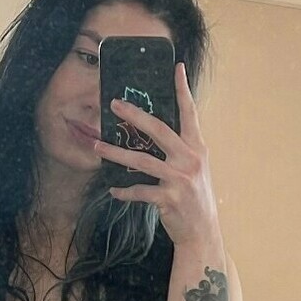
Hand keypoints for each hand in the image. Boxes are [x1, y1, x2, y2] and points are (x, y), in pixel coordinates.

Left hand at [98, 61, 220, 248]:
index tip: (177, 68)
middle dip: (135, 115)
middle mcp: (190, 159)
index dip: (183, 89)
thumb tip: (156, 131)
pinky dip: (124, 191)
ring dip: (116, 153)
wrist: (202, 232)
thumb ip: (181, 149)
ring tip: (98, 145)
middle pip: (159, 130)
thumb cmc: (195, 197)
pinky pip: (140, 191)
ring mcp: (180, 179)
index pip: (190, 113)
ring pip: (142, 161)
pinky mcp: (169, 198)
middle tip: (114, 104)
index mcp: (197, 148)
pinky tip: (113, 190)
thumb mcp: (195, 168)